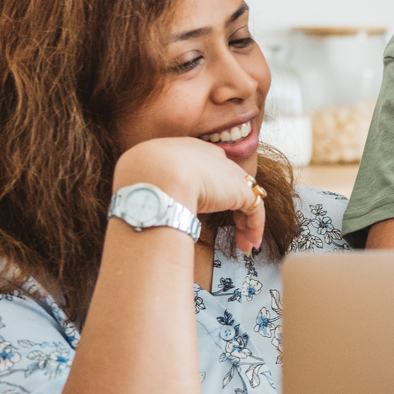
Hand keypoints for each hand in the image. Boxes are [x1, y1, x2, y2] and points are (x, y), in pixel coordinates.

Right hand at [112, 137, 266, 253]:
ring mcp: (226, 171)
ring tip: (243, 243)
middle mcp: (208, 155)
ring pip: (243, 195)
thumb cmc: (140, 180)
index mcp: (182, 149)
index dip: (207, 186)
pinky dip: (254, 227)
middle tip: (230, 226)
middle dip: (229, 203)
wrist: (155, 178)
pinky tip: (249, 244)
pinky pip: (254, 209)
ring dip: (245, 223)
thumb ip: (149, 187)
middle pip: (226, 178)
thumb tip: (143, 205)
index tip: (202, 205)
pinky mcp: (239, 190)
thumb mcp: (139, 177)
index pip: (203, 165)